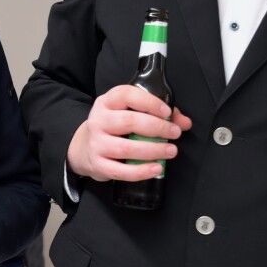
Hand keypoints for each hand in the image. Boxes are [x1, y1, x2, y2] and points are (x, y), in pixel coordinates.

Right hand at [66, 84, 190, 182]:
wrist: (82, 148)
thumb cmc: (112, 128)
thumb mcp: (128, 113)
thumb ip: (158, 115)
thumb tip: (184, 122)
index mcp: (107, 102)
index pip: (127, 95)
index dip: (149, 102)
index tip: (167, 112)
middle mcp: (99, 120)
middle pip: (129, 121)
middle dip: (157, 128)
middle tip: (174, 133)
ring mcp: (96, 143)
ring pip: (126, 148)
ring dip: (153, 150)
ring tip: (170, 151)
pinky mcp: (98, 164)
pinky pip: (121, 171)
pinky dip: (141, 171)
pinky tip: (156, 168)